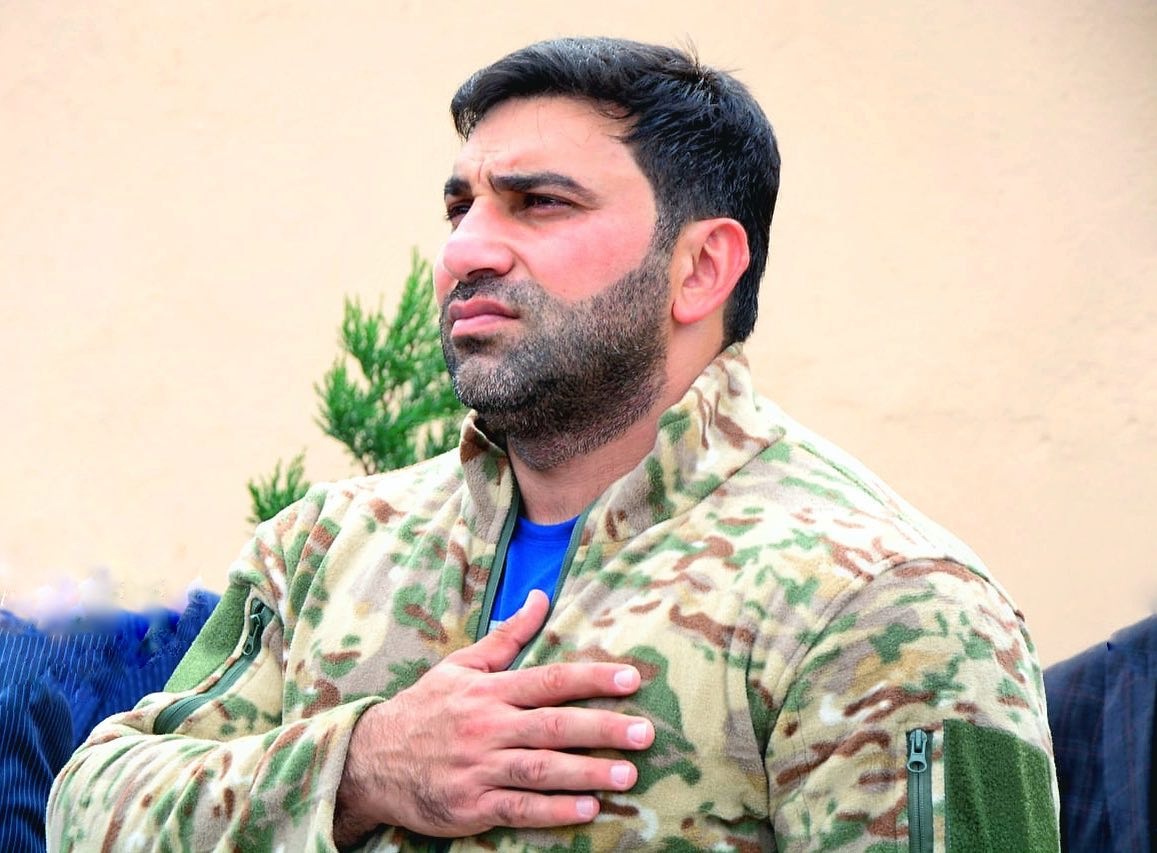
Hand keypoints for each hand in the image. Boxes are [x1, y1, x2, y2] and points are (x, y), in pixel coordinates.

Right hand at [333, 590, 653, 843]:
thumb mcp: (461, 666)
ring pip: (541, 769)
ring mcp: (480, 768)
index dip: (592, 678)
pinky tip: (587, 810)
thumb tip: (540, 596)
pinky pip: (519, 808)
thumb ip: (507, 637)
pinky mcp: (472, 805)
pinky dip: (553, 810)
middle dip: (602, 728)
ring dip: (586, 772)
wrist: (370, 761)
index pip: (549, 680)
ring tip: (627, 775)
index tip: (631, 678)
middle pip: (553, 725)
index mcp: (489, 692)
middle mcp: (487, 727)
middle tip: (645, 733)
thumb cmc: (425, 709)